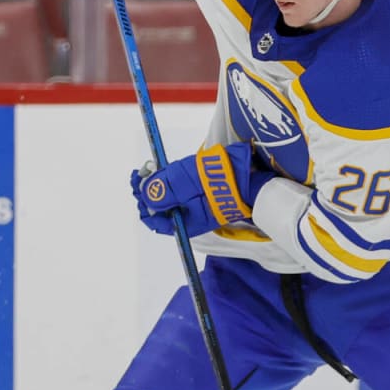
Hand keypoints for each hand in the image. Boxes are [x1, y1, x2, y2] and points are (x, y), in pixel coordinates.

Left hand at [130, 143, 275, 237]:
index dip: (141, 201)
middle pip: (161, 209)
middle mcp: (190, 219)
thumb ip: (162, 189)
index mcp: (185, 223)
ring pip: (172, 199)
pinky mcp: (207, 197)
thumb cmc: (219, 181)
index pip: (154, 220)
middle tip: (145, 170)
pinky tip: (173, 169)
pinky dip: (174, 182)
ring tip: (155, 167)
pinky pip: (184, 193)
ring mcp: (200, 208)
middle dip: (149, 190)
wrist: (252, 177)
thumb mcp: (184, 182)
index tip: (136, 180)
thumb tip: (144, 194)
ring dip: (161, 184)